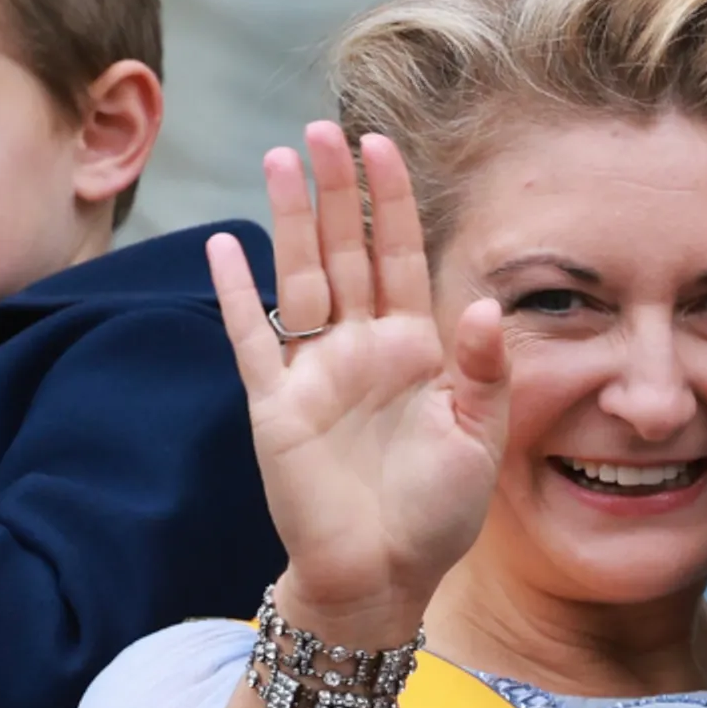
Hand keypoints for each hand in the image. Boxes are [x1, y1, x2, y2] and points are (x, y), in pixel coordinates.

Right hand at [208, 125, 507, 642]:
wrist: (382, 578)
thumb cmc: (436, 516)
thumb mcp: (480, 440)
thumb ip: (482, 371)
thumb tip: (478, 305)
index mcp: (415, 351)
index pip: (401, 257)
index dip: (391, 203)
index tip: (382, 146)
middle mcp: (362, 350)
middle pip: (345, 252)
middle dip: (335, 191)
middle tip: (321, 129)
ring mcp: (315, 373)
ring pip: (300, 279)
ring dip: (290, 221)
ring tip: (281, 159)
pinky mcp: (276, 407)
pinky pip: (254, 340)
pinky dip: (238, 295)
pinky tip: (224, 247)